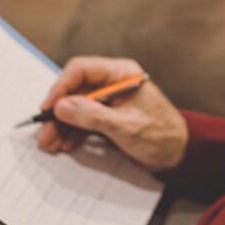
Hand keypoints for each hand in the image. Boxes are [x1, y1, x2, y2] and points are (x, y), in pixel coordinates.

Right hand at [37, 56, 187, 172]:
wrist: (179, 154)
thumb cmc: (161, 136)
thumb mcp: (126, 127)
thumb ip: (93, 116)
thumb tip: (61, 106)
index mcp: (122, 74)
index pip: (82, 70)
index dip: (62, 87)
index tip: (49, 108)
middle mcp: (113, 82)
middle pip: (75, 89)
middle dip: (59, 112)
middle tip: (45, 133)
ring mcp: (110, 99)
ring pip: (76, 105)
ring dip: (62, 124)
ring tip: (51, 143)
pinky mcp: (108, 115)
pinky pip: (84, 118)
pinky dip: (73, 130)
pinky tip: (66, 144)